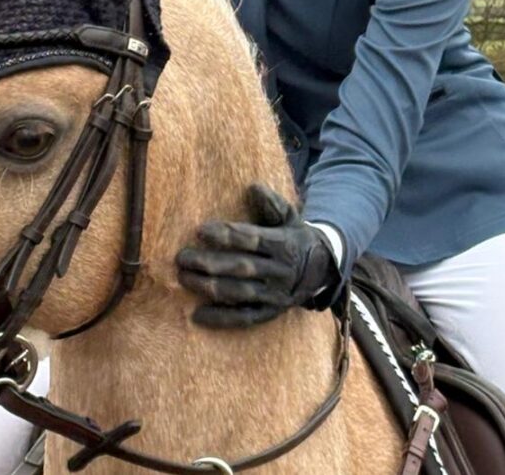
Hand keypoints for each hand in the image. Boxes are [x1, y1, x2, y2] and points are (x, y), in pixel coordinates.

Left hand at [176, 183, 342, 328]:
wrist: (323, 269)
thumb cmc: (295, 237)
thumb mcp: (290, 217)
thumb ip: (272, 203)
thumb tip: (253, 187)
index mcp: (283, 245)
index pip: (252, 240)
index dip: (226, 235)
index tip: (200, 231)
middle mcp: (280, 272)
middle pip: (241, 268)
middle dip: (209, 263)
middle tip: (182, 258)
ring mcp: (276, 295)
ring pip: (240, 293)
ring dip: (210, 287)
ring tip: (184, 278)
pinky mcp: (271, 313)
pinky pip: (245, 318)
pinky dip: (222, 318)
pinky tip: (197, 315)